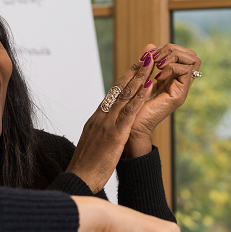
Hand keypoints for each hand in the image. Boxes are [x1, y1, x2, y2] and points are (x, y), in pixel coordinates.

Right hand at [67, 45, 157, 191]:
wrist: (79, 179)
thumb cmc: (86, 167)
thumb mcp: (93, 145)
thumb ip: (100, 134)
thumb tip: (104, 131)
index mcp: (96, 119)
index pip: (113, 93)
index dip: (126, 78)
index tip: (136, 65)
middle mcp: (101, 116)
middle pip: (119, 88)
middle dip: (134, 69)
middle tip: (146, 53)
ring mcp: (107, 123)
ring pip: (125, 94)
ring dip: (140, 76)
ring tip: (151, 61)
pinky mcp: (115, 133)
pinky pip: (129, 111)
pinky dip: (139, 96)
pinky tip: (149, 85)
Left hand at [125, 44, 200, 157]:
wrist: (130, 126)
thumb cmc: (132, 105)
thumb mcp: (141, 78)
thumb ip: (147, 63)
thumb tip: (151, 45)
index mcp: (172, 78)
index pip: (185, 53)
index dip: (170, 48)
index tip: (152, 56)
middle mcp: (180, 83)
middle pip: (193, 55)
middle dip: (173, 49)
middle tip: (155, 59)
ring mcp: (181, 90)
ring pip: (193, 60)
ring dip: (173, 56)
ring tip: (157, 65)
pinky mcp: (179, 96)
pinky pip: (185, 71)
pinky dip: (171, 68)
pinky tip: (157, 77)